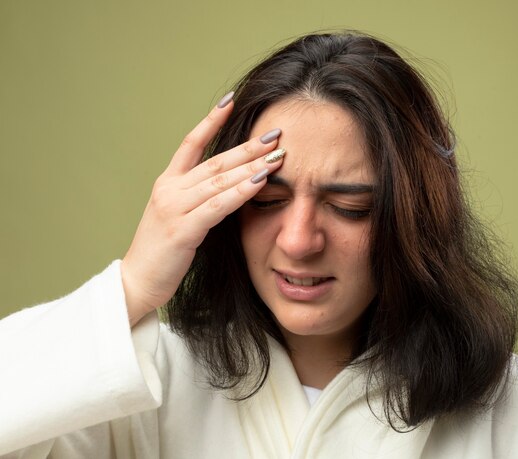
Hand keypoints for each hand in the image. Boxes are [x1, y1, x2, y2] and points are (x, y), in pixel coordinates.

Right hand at [121, 93, 282, 325]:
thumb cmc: (164, 252)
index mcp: (167, 183)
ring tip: (277, 155)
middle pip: (214, 160)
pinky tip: (259, 183)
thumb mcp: (179, 216)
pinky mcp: (181, 230)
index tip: (231, 101)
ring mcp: (173, 208)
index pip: (190, 143)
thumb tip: (231, 183)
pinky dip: (239, 193)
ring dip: (251, 167)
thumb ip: (200, 197)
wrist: (138, 282)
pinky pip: (217, 206)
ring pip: (218, 180)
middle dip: (248, 147)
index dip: (211, 121)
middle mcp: (169, 189)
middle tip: (276, 133)